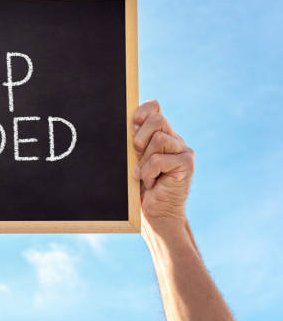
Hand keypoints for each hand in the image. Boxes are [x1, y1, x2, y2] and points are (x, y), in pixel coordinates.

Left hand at [131, 100, 194, 230]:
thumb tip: (132, 121)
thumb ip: (134, 139)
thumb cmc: (140, 186)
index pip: (154, 108)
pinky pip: (160, 159)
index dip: (141, 112)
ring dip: (145, 160)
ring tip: (145, 175)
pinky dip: (149, 172)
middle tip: (137, 157)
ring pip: (159, 139)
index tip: (133, 126)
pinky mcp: (187, 164)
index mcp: (161, 134)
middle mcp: (174, 139)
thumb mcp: (134, 158)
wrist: (154, 212)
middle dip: (140, 139)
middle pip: (157, 119)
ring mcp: (183, 150)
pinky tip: (152, 182)